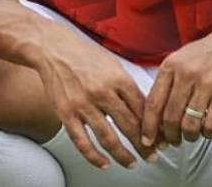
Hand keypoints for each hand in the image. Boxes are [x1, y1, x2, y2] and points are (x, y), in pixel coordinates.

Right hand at [35, 27, 156, 169]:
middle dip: (144, 146)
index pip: (143, 110)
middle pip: (130, 126)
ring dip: (124, 155)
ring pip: (109, 138)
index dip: (154, 128)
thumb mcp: (112, 65)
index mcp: (118, 78)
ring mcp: (83, 104)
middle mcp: (102, 92)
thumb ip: (127, 87)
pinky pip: (82, 142)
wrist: (52, 48)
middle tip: (152, 156)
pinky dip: (95, 157)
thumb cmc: (83, 55)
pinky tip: (104, 163)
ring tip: (132, 163)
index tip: (159, 139)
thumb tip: (145, 110)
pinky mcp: (66, 113)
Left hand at [141, 26, 211, 148]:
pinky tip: (208, 131)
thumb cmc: (210, 51)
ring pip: (189, 124)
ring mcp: (205, 84)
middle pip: (169, 117)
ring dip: (189, 136)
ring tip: (190, 136)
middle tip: (172, 141)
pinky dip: (208, 133)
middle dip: (169, 135)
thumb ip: (169, 80)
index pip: (153, 102)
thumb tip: (156, 111)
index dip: (148, 126)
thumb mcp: (182, 58)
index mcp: (171, 65)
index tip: (147, 139)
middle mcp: (185, 74)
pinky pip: (211, 124)